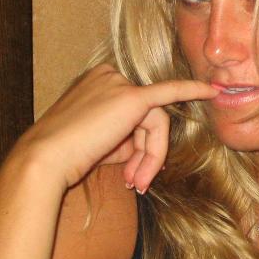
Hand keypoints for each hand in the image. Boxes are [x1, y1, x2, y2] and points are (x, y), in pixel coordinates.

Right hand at [14, 64, 217, 191]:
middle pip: (147, 116)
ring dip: (150, 156)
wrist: (46, 160)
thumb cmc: (68, 155)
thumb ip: (127, 138)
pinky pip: (169, 93)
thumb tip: (149, 152)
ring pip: (155, 122)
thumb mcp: (101, 143)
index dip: (135, 145)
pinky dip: (193, 91)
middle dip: (145, 153)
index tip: (132, 172)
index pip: (132, 112)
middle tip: (135, 183)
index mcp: (98, 82)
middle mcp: (108, 75)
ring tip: (133, 181)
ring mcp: (119, 83)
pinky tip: (212, 91)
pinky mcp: (131, 97)